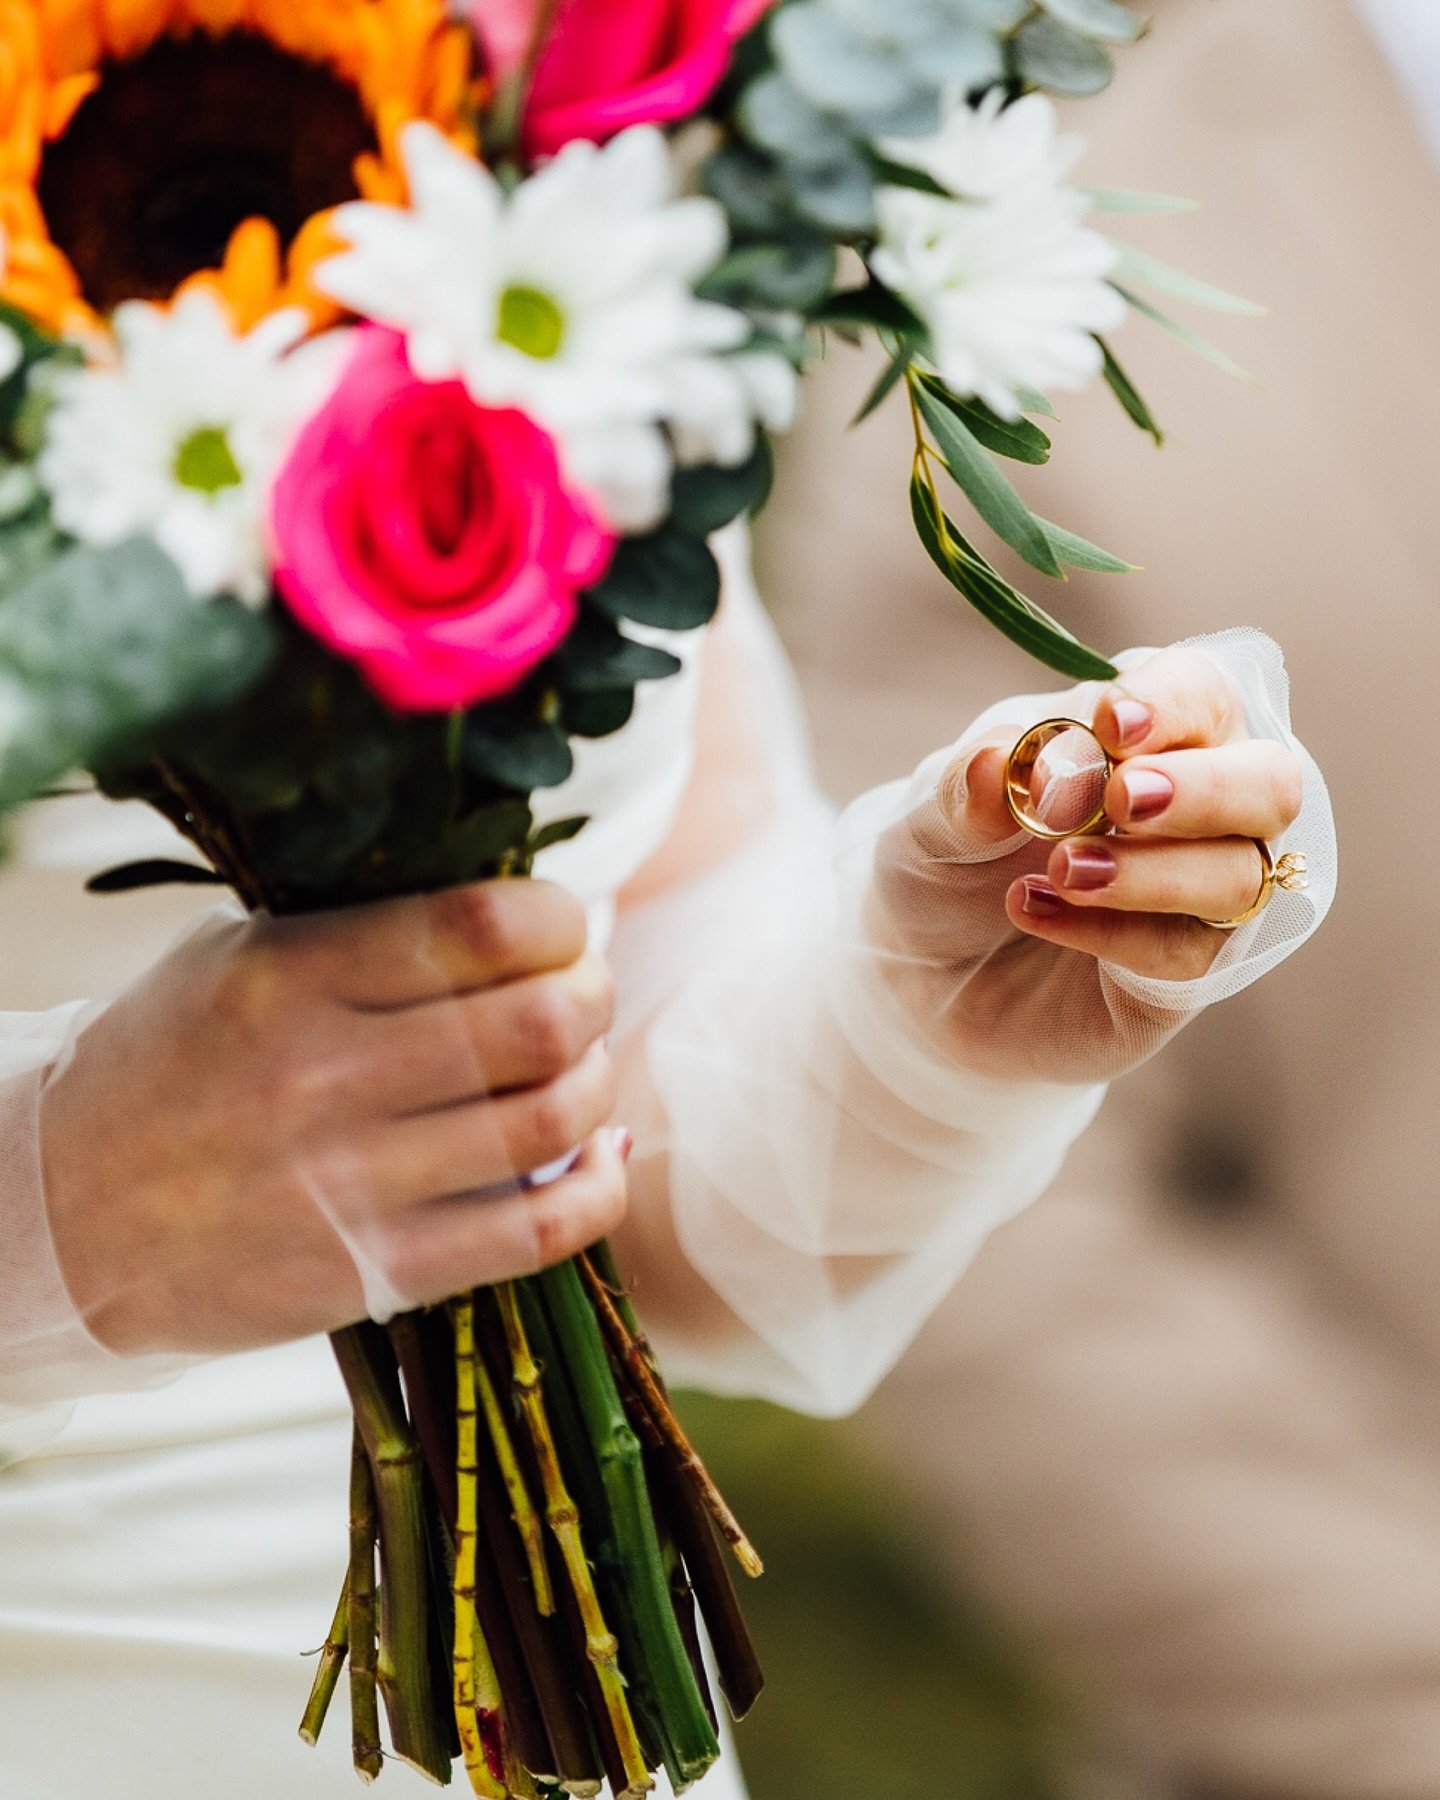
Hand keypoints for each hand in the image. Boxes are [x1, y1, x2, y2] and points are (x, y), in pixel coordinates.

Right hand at [41, 881, 623, 1357]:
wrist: (60, 1219)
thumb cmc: (170, 1062)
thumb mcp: (241, 957)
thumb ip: (370, 928)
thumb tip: (524, 913)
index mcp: (293, 977)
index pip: (486, 925)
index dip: (558, 917)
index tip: (556, 925)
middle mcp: (328, 1077)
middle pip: (544, 1019)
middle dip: (592, 992)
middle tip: (578, 992)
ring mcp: (356, 1184)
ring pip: (555, 1119)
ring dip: (595, 1081)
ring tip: (576, 1066)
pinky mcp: (379, 1272)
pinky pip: (542, 1231)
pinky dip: (599, 1186)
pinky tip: (594, 1154)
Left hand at [873, 647, 1304, 1081]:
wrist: (918, 974)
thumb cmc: (945, 865)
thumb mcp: (931, 818)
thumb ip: (967, 789)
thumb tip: (998, 762)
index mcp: (1150, 733)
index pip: (1202, 693)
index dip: (1169, 703)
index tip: (1109, 722)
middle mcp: (1198, 807)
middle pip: (1270, 782)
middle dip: (1201, 789)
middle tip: (1120, 799)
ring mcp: (1200, 894)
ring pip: (1239, 875)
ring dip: (1151, 871)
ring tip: (1059, 870)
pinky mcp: (1183, 973)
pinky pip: (1187, 953)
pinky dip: (1113, 933)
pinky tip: (1035, 912)